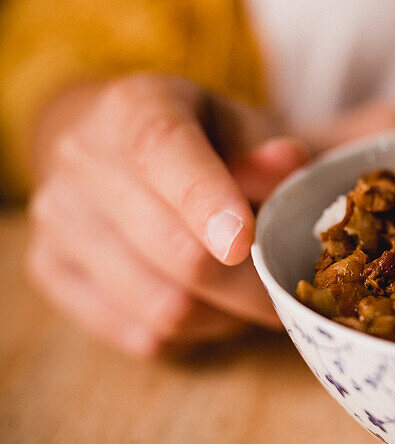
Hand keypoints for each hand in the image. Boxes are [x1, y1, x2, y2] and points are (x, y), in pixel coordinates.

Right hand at [26, 74, 308, 356]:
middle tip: (294, 290)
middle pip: (179, 252)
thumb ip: (268, 148)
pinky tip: (211, 303)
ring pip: (165, 306)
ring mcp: (57, 220)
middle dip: (253, 284)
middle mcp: (81, 159)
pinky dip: (193, 333)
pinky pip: (144, 334)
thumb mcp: (242, 125)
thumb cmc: (201, 137)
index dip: (206, 202)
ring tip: (252, 292)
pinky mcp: (51, 271)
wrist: (113, 146)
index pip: (164, 153)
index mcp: (134, 109)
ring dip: (227, 313)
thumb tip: (288, 162)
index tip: (243, 243)